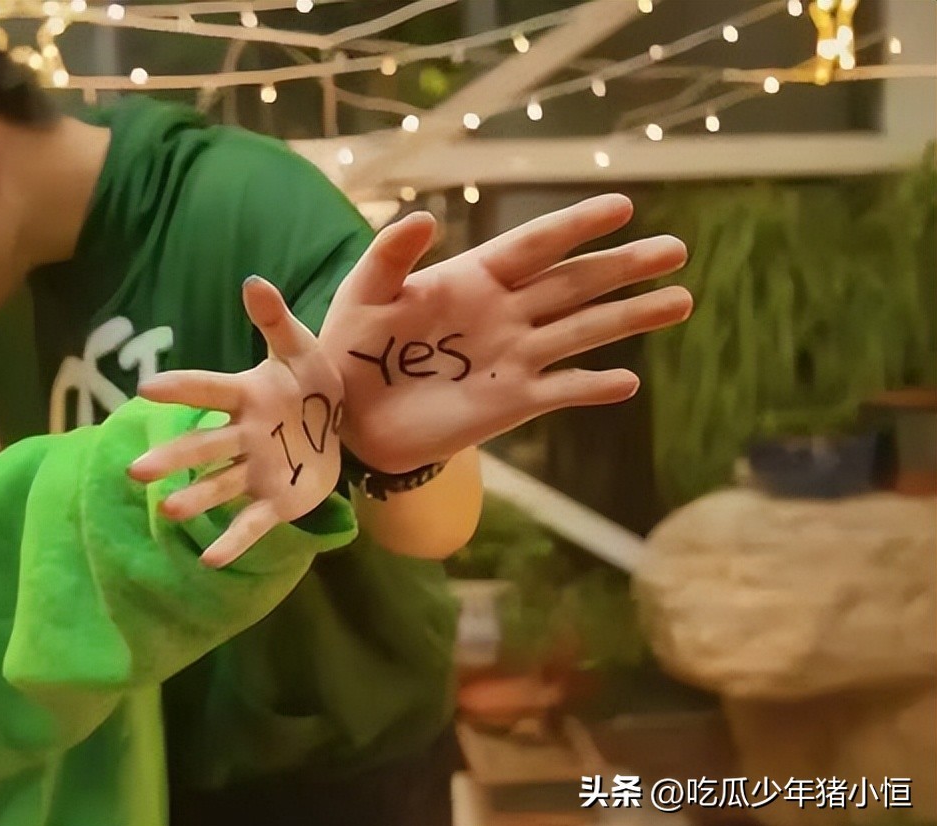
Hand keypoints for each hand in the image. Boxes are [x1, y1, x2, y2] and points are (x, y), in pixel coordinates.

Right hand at [128, 276, 344, 567]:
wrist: (342, 426)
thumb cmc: (312, 383)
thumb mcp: (303, 350)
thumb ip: (277, 321)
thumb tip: (253, 282)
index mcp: (246, 397)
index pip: (209, 390)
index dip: (181, 388)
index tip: (146, 388)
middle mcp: (242, 436)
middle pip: (203, 447)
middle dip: (173, 458)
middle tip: (136, 470)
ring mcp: (256, 472)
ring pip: (220, 486)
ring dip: (195, 499)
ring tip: (168, 510)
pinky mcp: (275, 503)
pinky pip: (253, 523)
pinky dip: (234, 541)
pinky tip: (210, 560)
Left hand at [321, 194, 691, 473]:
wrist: (349, 414)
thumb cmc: (351, 345)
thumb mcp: (362, 293)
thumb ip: (389, 256)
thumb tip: (425, 218)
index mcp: (472, 277)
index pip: (534, 245)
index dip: (575, 226)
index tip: (622, 206)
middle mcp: (504, 312)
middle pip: (575, 284)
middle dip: (624, 267)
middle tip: (676, 249)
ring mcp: (513, 357)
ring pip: (582, 331)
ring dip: (630, 317)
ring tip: (680, 300)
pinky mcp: (511, 403)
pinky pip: (561, 391)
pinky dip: (593, 387)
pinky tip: (628, 381)